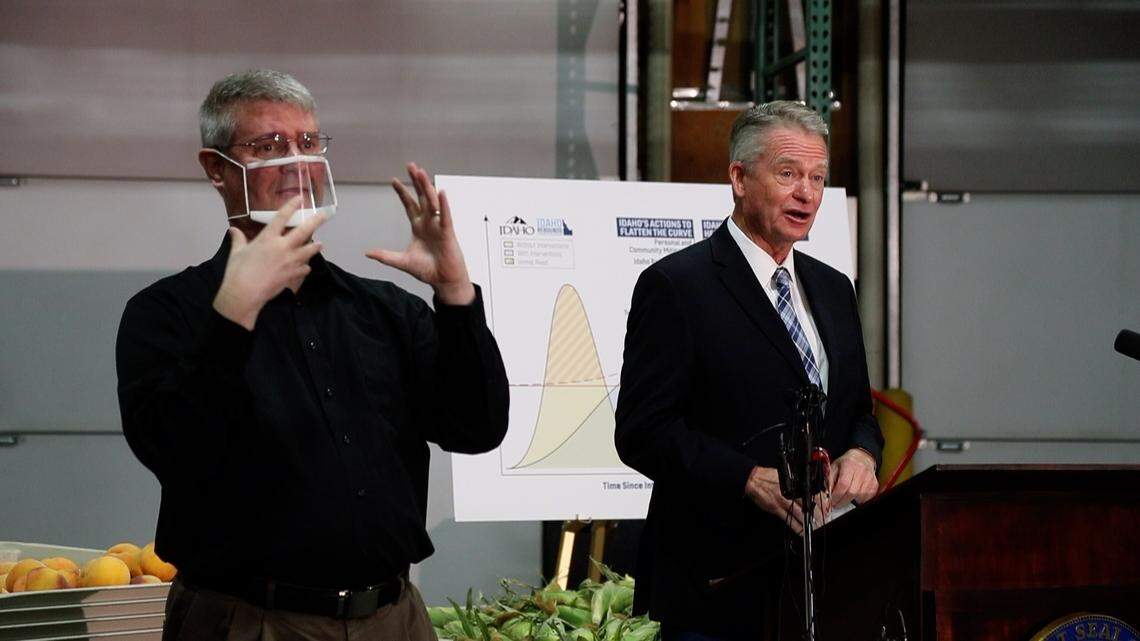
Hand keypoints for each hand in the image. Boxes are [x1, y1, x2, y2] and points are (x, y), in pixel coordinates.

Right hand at [212, 197, 326, 329]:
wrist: (244, 294)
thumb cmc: (237, 271)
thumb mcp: (236, 252)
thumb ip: (238, 239)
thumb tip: (233, 229)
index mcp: (267, 238)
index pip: (282, 217)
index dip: (291, 206)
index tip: (300, 198)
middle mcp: (282, 247)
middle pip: (304, 231)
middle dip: (315, 221)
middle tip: (324, 215)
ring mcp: (290, 261)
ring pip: (309, 250)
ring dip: (315, 247)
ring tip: (320, 244)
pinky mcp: (293, 275)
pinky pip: (304, 269)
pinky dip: (305, 267)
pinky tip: (305, 267)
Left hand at [366, 162, 474, 304]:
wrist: (444, 281)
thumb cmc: (428, 270)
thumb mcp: (402, 261)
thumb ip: (386, 256)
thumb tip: (368, 253)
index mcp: (419, 227)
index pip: (410, 205)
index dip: (402, 193)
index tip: (393, 180)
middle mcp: (429, 223)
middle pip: (422, 197)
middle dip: (416, 181)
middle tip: (411, 166)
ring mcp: (439, 226)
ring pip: (433, 202)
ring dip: (427, 187)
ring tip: (421, 172)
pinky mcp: (448, 233)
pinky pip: (446, 216)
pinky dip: (444, 205)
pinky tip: (441, 192)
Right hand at [744, 466, 827, 534]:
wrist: (753, 479)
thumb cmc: (767, 476)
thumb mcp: (785, 475)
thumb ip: (795, 483)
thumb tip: (807, 490)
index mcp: (793, 485)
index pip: (810, 495)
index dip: (819, 504)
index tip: (826, 510)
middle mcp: (790, 493)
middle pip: (807, 506)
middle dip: (817, 516)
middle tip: (824, 522)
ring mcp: (782, 502)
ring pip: (800, 514)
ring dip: (809, 523)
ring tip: (816, 528)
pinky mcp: (775, 509)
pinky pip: (788, 520)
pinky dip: (796, 527)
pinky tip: (801, 532)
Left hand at [828, 448, 878, 508]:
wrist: (861, 458)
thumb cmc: (846, 463)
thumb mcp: (834, 467)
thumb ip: (829, 480)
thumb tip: (826, 494)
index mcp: (848, 464)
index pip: (843, 484)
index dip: (836, 495)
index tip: (831, 501)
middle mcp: (861, 470)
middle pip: (852, 492)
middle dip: (842, 501)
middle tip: (836, 504)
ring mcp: (869, 477)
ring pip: (860, 496)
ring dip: (851, 500)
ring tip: (844, 498)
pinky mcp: (874, 484)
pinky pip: (867, 497)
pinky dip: (860, 500)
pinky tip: (854, 496)